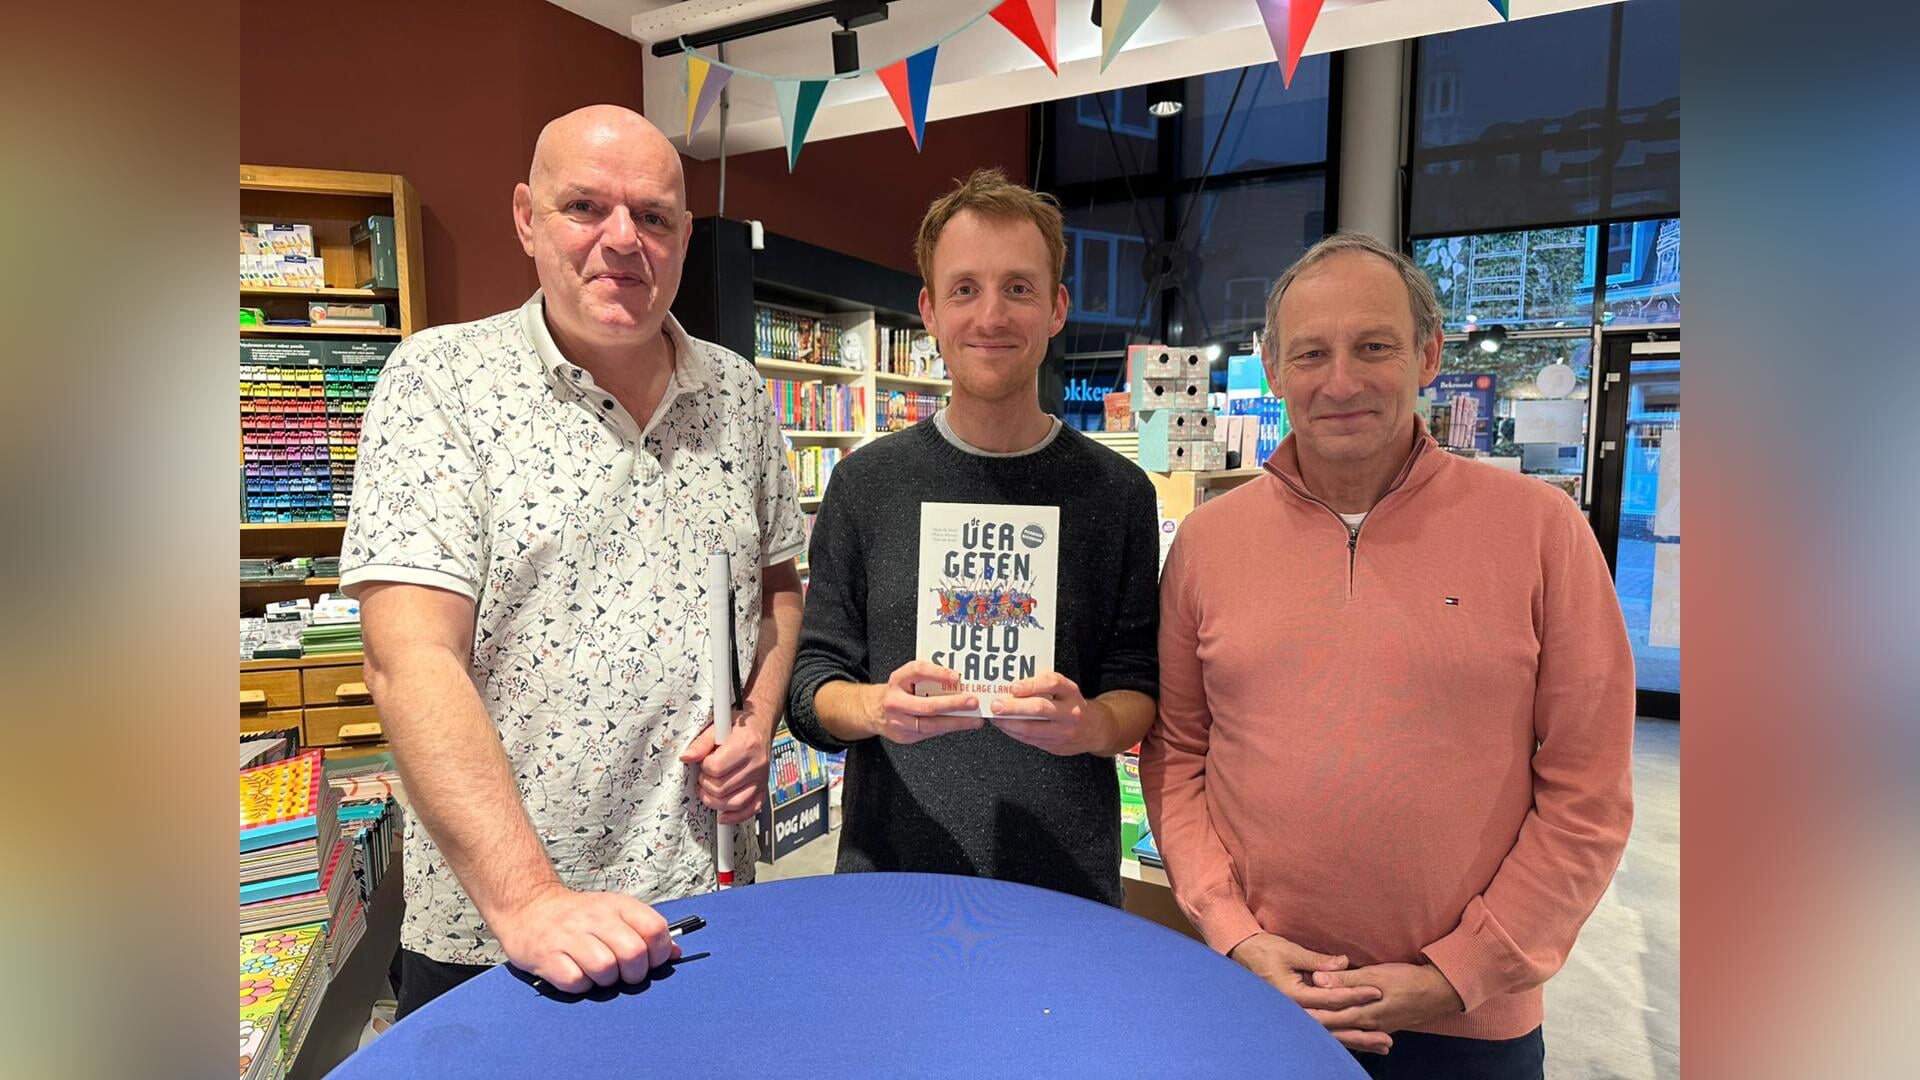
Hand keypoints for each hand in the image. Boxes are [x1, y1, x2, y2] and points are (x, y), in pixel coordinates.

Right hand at [490, 881, 679, 992]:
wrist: (528, 907)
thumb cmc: (576, 916)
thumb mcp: (614, 913)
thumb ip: (645, 930)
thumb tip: (676, 953)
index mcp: (616, 905)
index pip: (655, 929)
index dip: (660, 953)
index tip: (651, 961)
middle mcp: (594, 917)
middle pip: (633, 953)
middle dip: (634, 973)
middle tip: (624, 974)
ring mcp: (569, 936)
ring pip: (606, 969)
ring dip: (606, 980)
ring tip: (598, 974)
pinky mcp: (547, 956)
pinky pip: (576, 982)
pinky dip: (581, 986)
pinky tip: (577, 975)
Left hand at [680, 709, 771, 824]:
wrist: (759, 725)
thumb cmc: (739, 727)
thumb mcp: (717, 728)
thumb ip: (700, 743)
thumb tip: (686, 757)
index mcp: (745, 746)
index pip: (715, 768)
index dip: (704, 767)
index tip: (704, 762)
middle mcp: (756, 764)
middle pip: (722, 788)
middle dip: (706, 784)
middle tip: (705, 775)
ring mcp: (761, 778)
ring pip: (734, 803)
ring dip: (714, 801)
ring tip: (709, 790)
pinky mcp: (763, 788)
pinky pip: (751, 809)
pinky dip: (735, 816)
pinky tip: (723, 814)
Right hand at [864, 660, 983, 744]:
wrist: (874, 710)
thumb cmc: (899, 691)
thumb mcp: (908, 677)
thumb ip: (928, 676)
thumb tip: (959, 679)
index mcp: (898, 680)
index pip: (917, 671)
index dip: (938, 673)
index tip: (957, 677)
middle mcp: (896, 701)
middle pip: (927, 705)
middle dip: (953, 704)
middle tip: (972, 702)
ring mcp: (899, 721)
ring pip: (931, 724)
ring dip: (956, 722)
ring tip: (974, 719)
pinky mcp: (904, 736)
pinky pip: (930, 733)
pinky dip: (948, 728)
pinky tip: (961, 724)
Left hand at [987, 672, 1114, 756]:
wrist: (1094, 730)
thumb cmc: (1073, 705)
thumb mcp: (1065, 690)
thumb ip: (1044, 686)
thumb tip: (1012, 683)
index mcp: (1071, 693)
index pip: (1052, 683)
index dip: (1031, 684)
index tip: (1014, 686)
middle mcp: (1070, 712)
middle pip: (1040, 708)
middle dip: (1014, 707)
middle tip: (996, 705)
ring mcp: (1063, 731)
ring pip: (1031, 729)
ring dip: (1008, 723)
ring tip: (995, 717)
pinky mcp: (1055, 746)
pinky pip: (1030, 740)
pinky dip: (1013, 732)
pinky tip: (1004, 726)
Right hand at [1228, 933, 1391, 1055]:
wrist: (1241, 955)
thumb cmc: (1265, 950)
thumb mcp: (1291, 951)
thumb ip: (1318, 961)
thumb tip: (1344, 963)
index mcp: (1293, 995)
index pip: (1331, 998)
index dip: (1355, 994)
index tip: (1376, 992)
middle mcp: (1295, 1011)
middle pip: (1334, 1024)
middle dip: (1361, 1029)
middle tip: (1386, 1035)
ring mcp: (1295, 1017)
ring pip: (1330, 1033)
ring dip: (1356, 1040)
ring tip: (1380, 1046)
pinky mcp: (1298, 1016)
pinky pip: (1323, 1030)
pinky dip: (1343, 1036)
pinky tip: (1360, 1043)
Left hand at [1306, 962, 1464, 1042]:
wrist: (1439, 992)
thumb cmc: (1407, 979)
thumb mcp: (1374, 974)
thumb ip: (1345, 979)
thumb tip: (1318, 980)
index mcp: (1363, 1014)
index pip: (1328, 1017)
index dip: (1309, 1014)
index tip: (1290, 1011)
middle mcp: (1368, 1025)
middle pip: (1336, 1029)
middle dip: (1316, 1024)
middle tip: (1295, 1022)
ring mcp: (1378, 1028)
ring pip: (1348, 1033)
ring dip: (1332, 1031)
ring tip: (1312, 1029)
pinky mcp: (1385, 1025)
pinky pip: (1361, 1033)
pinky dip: (1350, 1035)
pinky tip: (1344, 1037)